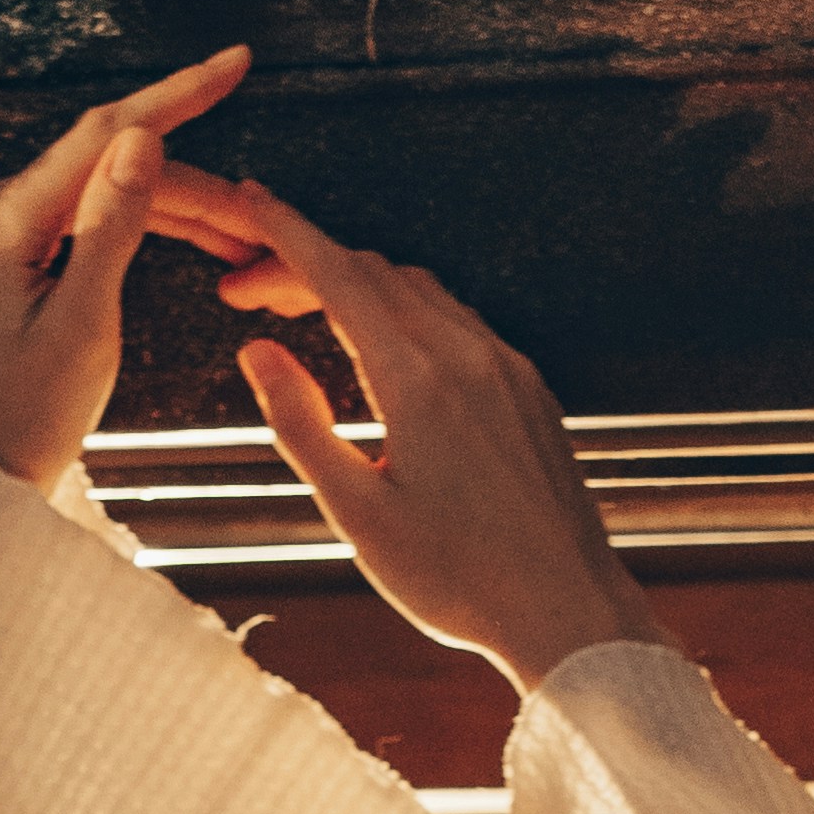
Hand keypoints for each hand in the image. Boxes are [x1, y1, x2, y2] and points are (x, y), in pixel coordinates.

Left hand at [0, 49, 276, 494]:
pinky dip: (131, 227)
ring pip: (98, 194)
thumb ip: (113, 227)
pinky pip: (77, 218)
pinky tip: (189, 237)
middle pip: (106, 170)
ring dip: (170, 211)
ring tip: (239, 241)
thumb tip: (142, 138)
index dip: (174, 98)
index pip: (97, 137)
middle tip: (259, 221)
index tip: (234, 62)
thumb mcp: (82, 328)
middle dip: (189, 190)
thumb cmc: (25, 421)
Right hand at [204, 195, 651, 693]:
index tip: (247, 202)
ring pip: (419, 291)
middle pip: (373, 273)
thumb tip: (257, 352)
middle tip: (250, 289)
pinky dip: (408, 313)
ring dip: (358, 285)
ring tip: (310, 313)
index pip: (336, 274)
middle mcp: (465, 354)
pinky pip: (460, 322)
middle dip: (306, 264)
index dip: (284, 232)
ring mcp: (505, 366)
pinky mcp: (528, 388)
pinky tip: (385, 349)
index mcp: (415, 378)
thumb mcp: (358, 513)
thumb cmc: (460, 580)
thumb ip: (301, 423)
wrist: (566, 611)